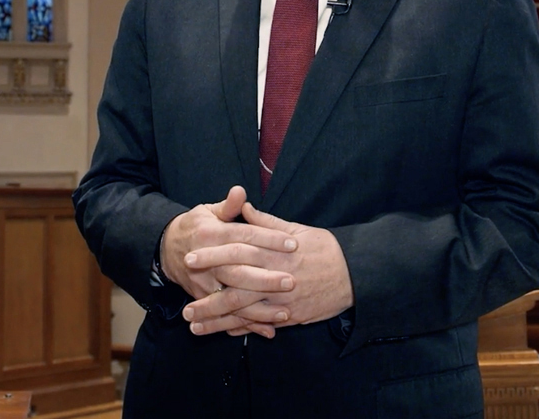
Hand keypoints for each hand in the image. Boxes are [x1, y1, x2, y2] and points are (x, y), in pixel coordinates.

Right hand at [161, 186, 297, 336]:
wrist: (166, 250)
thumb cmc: (196, 227)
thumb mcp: (208, 211)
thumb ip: (228, 206)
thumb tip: (240, 191)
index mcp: (211, 234)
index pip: (244, 236)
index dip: (268, 239)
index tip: (293, 243)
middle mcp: (207, 261)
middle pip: (238, 270)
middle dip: (265, 278)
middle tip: (292, 281)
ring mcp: (204, 284)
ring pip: (233, 298)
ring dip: (259, 308)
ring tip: (285, 312)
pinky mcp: (204, 300)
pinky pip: (227, 315)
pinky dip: (247, 325)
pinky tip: (269, 330)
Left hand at [183, 202, 354, 336]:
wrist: (354, 274)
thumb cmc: (325, 248)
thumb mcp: (297, 228)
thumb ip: (266, 221)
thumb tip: (242, 205)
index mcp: (275, 252)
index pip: (236, 254)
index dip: (212, 257)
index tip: (190, 258)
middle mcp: (275, 279)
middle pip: (235, 290)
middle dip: (208, 301)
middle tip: (184, 308)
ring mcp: (282, 301)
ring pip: (244, 314)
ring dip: (218, 322)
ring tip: (194, 326)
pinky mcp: (291, 316)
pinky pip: (261, 324)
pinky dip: (242, 329)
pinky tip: (223, 333)